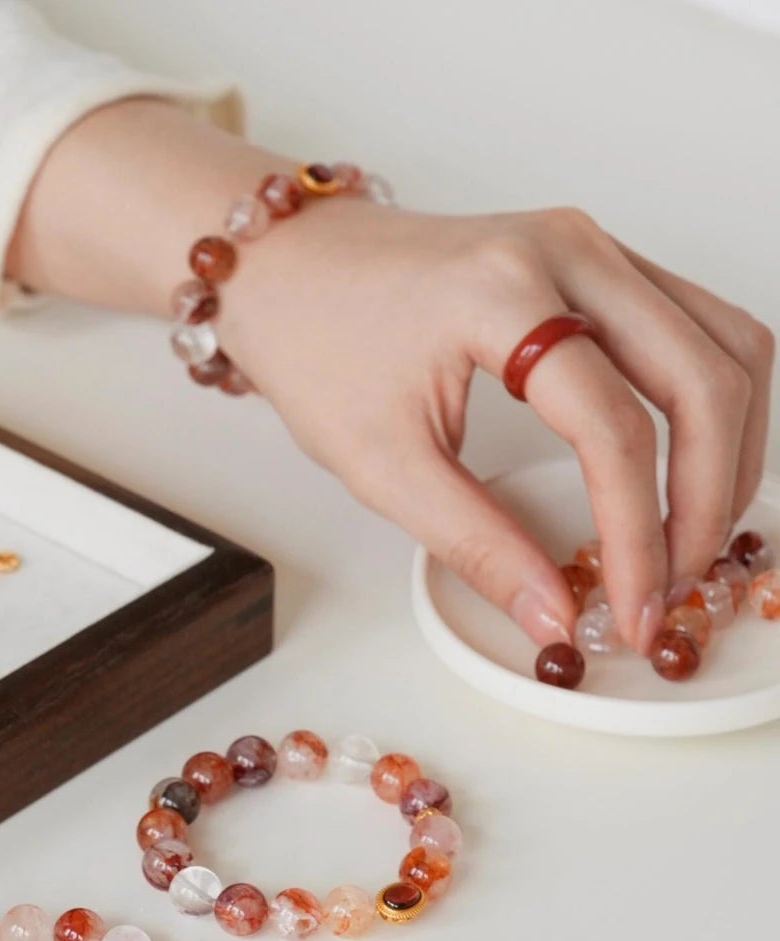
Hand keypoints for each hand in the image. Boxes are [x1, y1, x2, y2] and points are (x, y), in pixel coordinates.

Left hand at [9, 101, 772, 649]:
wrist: (288, 268)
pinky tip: (690, 473)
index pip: (614, 426)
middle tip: (674, 588)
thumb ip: (476, 542)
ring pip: (728, 344)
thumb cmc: (316, 344)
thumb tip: (555, 615)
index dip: (638, 534)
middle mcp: (569, 252)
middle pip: (704, 377)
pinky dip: (714, 404)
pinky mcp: (600, 261)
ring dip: (730, 450)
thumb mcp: (380, 463)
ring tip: (690, 541)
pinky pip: (701, 326)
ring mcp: (594, 246)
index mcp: (503, 293)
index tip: (634, 613)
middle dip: (706, 498)